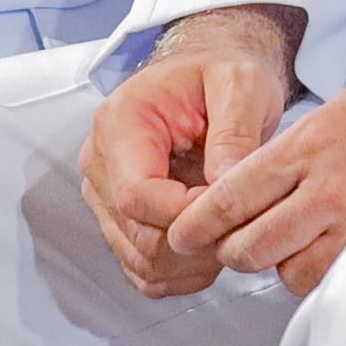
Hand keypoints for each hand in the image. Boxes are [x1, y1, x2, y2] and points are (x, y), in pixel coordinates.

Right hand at [80, 5, 304, 298]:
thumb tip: (225, 182)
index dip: (189, 215)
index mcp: (120, 123)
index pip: (138, 196)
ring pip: (141, 261)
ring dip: (193, 262)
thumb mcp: (241, 83)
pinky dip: (182, 272)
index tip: (232, 207)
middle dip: (198, 241)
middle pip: (138, 236)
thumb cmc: (219, 74)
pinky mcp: (120, 222)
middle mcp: (102, 164)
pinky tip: (212, 245)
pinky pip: (144, 270)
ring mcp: (106, 197)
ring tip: (231, 229)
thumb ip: (235, 131)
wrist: (208, 75)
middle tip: (244, 221)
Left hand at [163, 53, 345, 296]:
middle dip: (233, 251)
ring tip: (290, 244)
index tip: (182, 234)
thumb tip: (246, 187)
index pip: (230, 197)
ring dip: (279, 264)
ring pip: (286, 271)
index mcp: (305, 149)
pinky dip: (316, 275)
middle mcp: (324, 191)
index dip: (197, 224)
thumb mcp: (329, 113)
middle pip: (248, 246)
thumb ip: (285, 155)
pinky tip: (323, 253)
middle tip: (234, 244)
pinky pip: (328, 280)